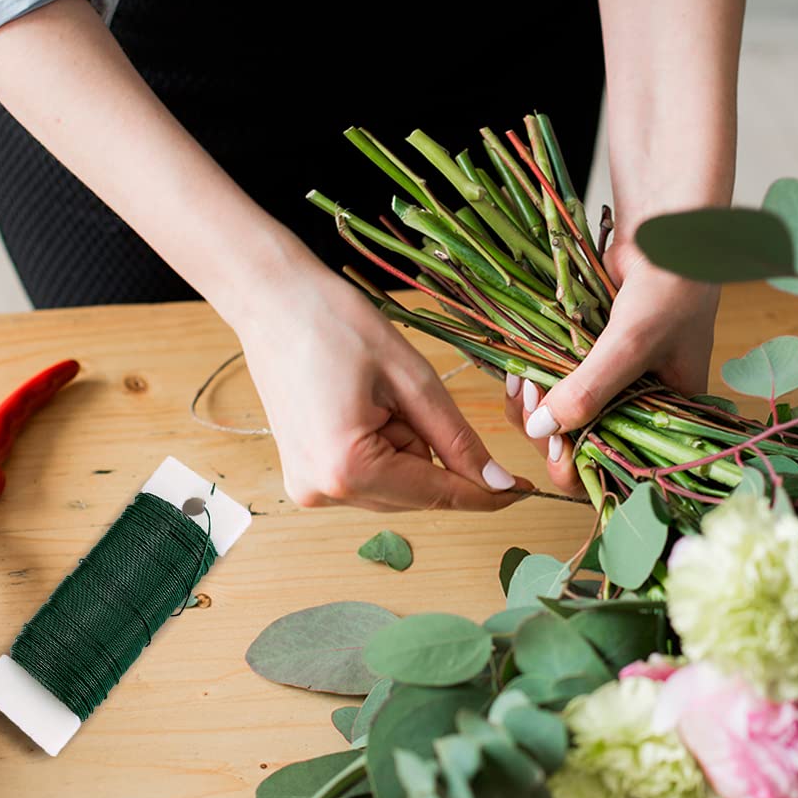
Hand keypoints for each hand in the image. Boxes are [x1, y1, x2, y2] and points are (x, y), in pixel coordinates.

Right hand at [235, 256, 532, 511]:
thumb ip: (457, 440)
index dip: (488, 493)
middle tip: (413, 396)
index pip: (439, 494)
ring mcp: (309, 489)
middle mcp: (324, 492)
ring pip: (395, 488)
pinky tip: (367, 407)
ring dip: (409, 450)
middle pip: (417, 496)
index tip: (526, 490)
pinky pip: (370, 478)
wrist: (270, 301)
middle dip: (437, 457)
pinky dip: (386, 450)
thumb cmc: (337, 324)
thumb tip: (497, 485)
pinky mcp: (304, 477)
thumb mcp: (412, 379)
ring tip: (381, 395)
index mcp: (349, 468)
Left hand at [504, 235, 719, 496]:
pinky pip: (551, 383)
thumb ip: (592, 388)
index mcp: (666, 414)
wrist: (663, 228)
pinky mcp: (582, 357)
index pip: (623, 462)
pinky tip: (518, 373)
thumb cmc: (671, 282)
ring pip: (560, 414)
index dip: (585, 465)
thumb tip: (543, 430)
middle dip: (551, 430)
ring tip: (524, 382)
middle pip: (582, 442)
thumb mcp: (632, 341)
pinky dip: (532, 381)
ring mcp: (607, 380)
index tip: (556, 452)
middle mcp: (637, 404)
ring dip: (535, 405)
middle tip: (532, 400)